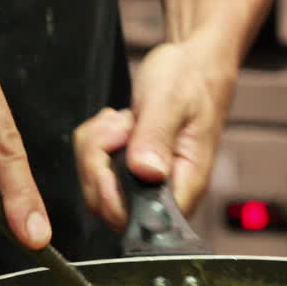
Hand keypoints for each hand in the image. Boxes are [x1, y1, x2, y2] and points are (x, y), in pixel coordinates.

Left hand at [74, 40, 233, 230]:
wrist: (192, 66)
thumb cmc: (191, 81)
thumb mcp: (171, 101)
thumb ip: (156, 137)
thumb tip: (146, 172)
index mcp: (184, 184)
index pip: (141, 219)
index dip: (114, 195)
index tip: (112, 155)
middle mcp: (163, 192)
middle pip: (107, 205)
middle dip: (99, 161)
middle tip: (121, 127)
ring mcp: (143, 184)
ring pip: (95, 187)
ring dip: (97, 149)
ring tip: (124, 122)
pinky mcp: (128, 173)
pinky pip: (93, 170)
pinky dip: (95, 144)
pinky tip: (118, 126)